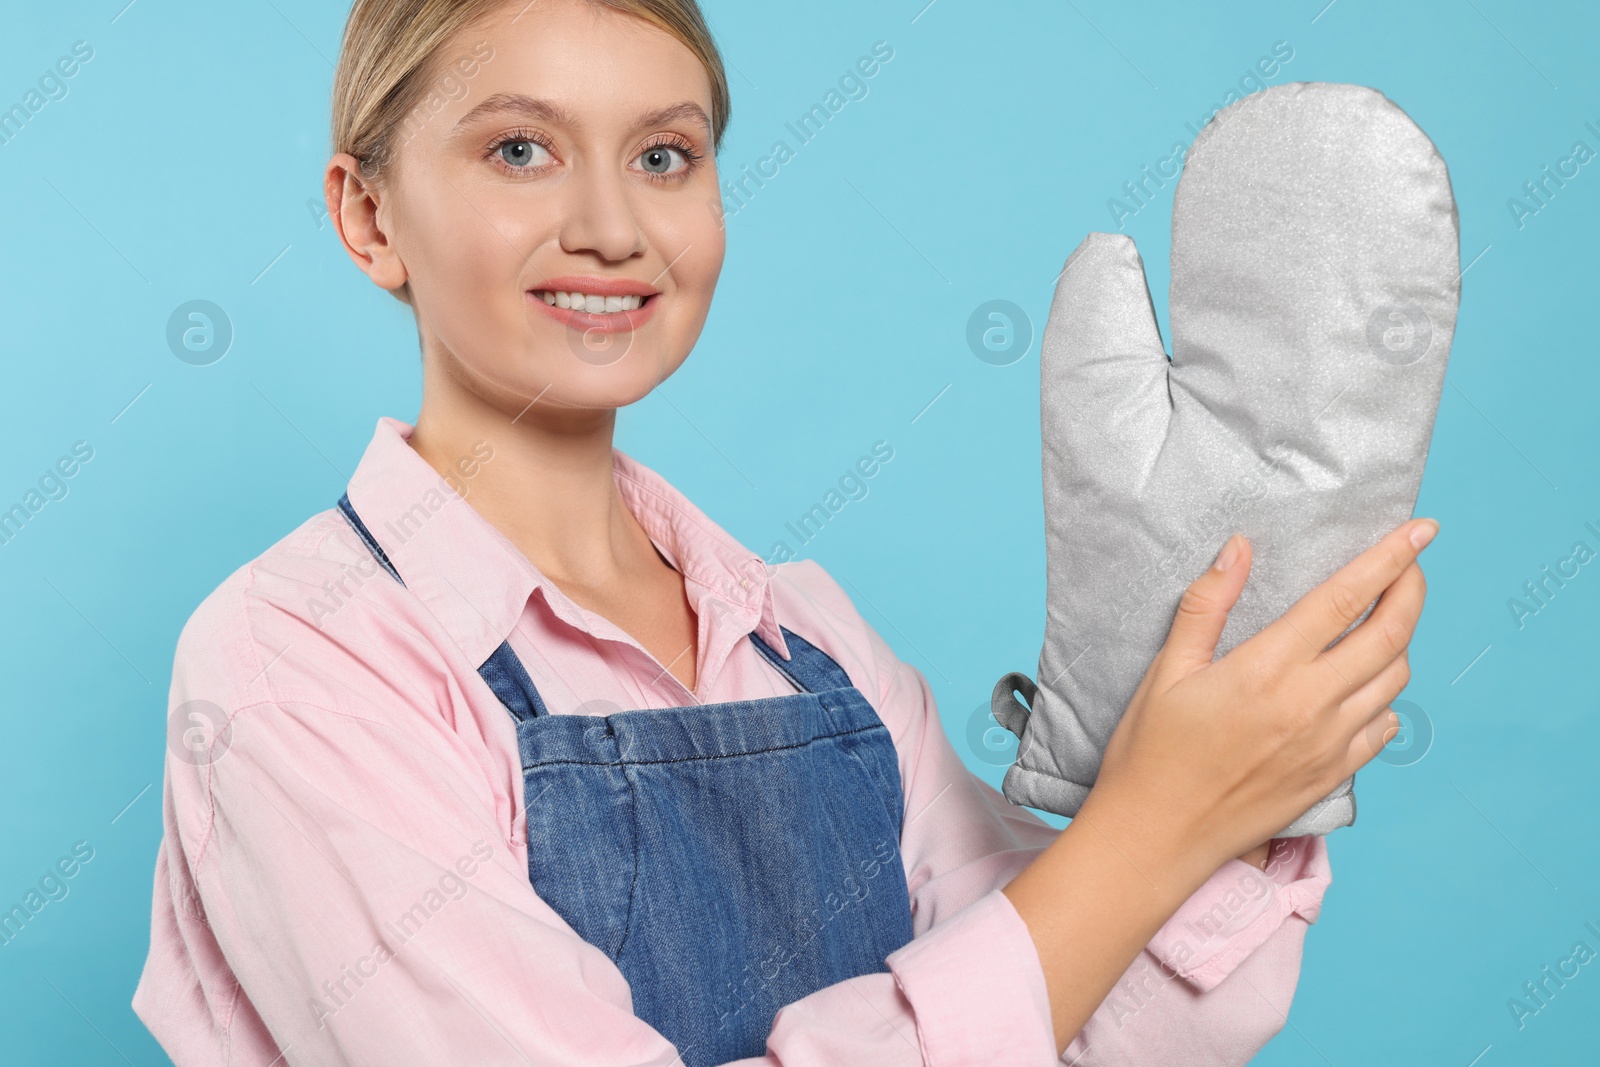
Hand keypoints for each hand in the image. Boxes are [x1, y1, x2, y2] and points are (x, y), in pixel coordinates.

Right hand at [1080, 517, 1433, 885]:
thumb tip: (1238, 548)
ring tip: (1382, 621)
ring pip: (1394, 679)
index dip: (1390, 558)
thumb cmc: (1151, 752)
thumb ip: (1207, 605)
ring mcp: (1328, 744)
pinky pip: (1382, 728)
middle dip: (1411, 589)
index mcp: (1267, 668)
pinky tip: (1366, 687)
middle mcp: (1309, 704)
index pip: (1346, 599)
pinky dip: (1387, 697)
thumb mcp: (1166, 671)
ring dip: (1399, 640)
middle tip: (1412, 565)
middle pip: (1391, 634)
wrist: (1157, 837)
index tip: (1420, 529)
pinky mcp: (1331, 776)